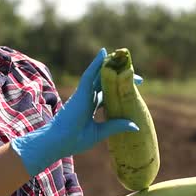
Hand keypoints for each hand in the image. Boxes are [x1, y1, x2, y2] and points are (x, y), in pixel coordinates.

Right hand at [11, 48, 141, 176]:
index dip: (120, 89)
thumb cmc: (75, 140)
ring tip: (122, 55)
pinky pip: (89, 75)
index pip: (108, 93)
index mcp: (90, 106)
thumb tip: (135, 125)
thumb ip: (116, 125)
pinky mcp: (79, 93)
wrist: (59, 142)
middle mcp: (87, 97)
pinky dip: (96, 64)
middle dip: (120, 77)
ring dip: (109, 65)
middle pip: (106, 82)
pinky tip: (104, 53)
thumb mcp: (100, 132)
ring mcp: (83, 94)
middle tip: (136, 75)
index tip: (135, 87)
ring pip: (98, 75)